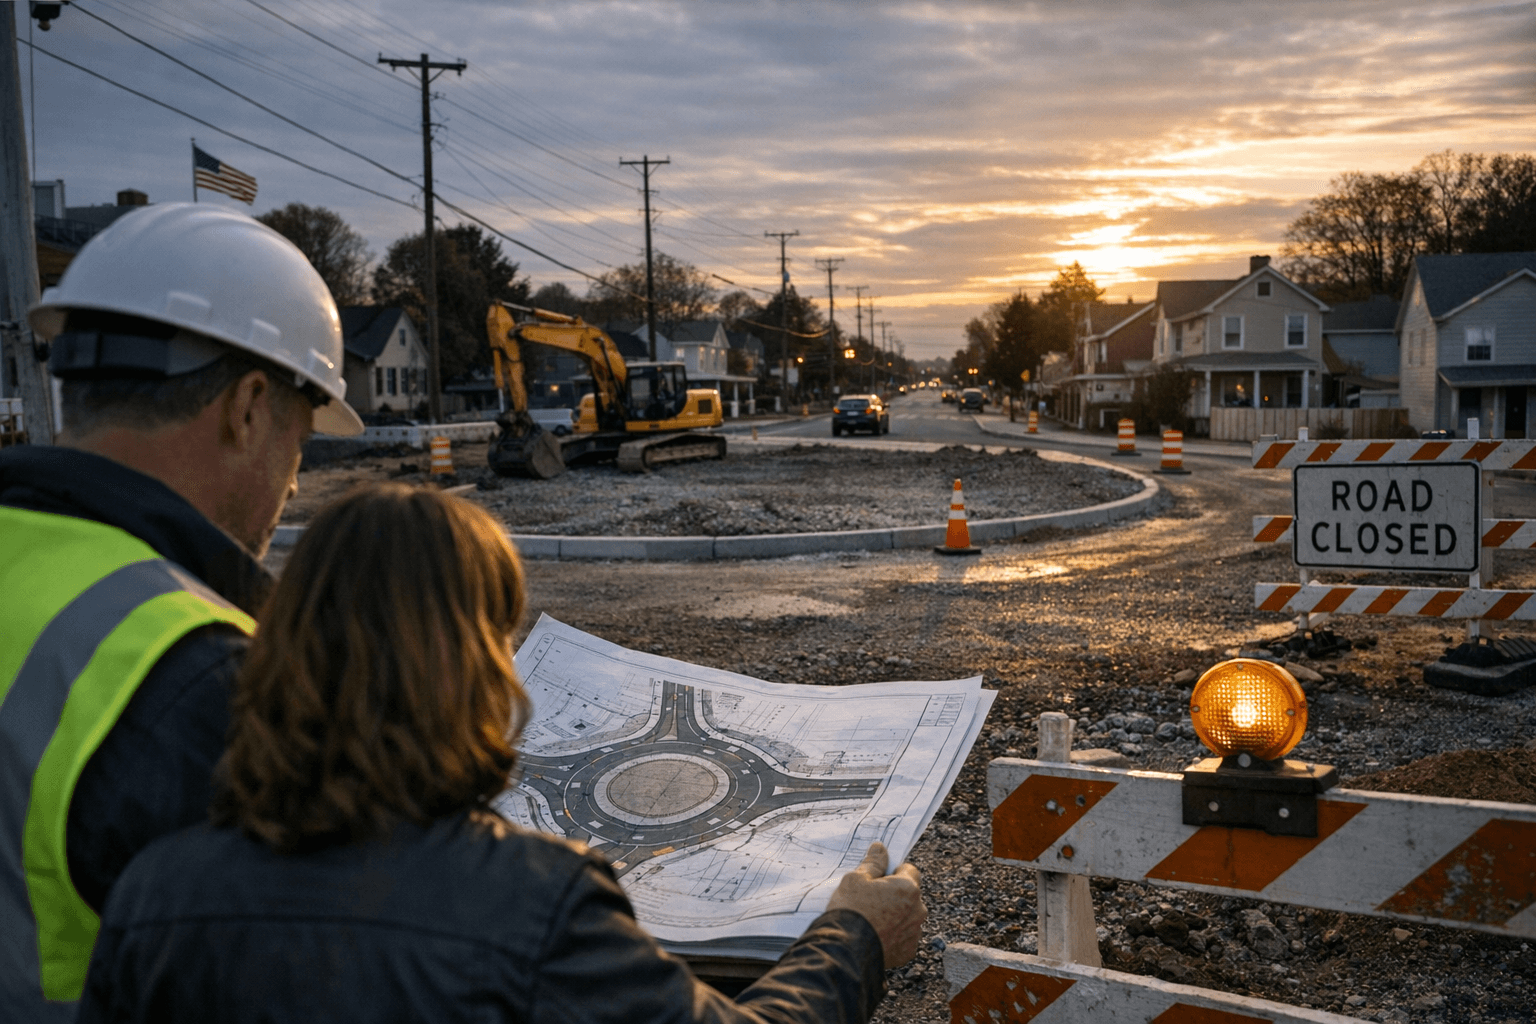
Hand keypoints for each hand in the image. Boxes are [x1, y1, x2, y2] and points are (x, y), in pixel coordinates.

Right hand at [825, 842, 926, 969]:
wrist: (846, 951)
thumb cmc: (851, 911)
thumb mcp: (856, 879)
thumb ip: (873, 863)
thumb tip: (880, 848)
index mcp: (908, 889)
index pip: (910, 870)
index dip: (894, 872)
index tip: (880, 878)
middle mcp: (918, 910)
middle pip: (910, 895)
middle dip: (895, 895)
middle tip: (872, 900)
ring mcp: (914, 933)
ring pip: (908, 917)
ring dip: (896, 916)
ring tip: (872, 920)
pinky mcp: (907, 951)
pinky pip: (903, 937)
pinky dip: (893, 935)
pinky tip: (875, 936)